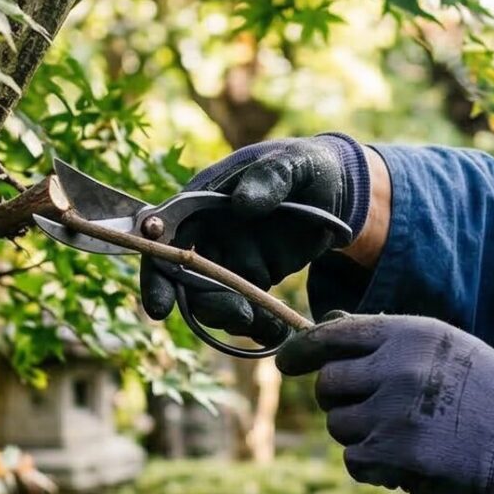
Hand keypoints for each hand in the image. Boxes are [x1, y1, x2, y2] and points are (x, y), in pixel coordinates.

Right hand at [140, 134, 368, 346]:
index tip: (160, 306)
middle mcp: (208, 232)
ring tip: (268, 325)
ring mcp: (228, 258)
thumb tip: (240, 204)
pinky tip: (278, 329)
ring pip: (212, 300)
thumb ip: (270, 178)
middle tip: (242, 317)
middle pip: (184, 278)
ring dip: (233, 318)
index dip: (157, 272)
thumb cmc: (306, 167)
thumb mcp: (293, 164)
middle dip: (206, 304)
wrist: (337, 189)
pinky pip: (242, 308)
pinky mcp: (251, 278)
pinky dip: (256, 325)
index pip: (163, 236)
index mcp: (204, 200)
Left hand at [277, 313, 493, 493]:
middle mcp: (397, 367)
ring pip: (339, 427)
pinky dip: (373, 466)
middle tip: (371, 411)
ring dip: (361, 436)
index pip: (332, 335)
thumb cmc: (487, 394)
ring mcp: (394, 412)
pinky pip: (354, 461)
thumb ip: (386, 339)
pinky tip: (408, 460)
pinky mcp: (396, 454)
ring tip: (405, 435)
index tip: (286, 362)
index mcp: (409, 333)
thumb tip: (325, 323)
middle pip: (328, 386)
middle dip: (340, 401)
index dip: (302, 351)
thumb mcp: (445, 348)